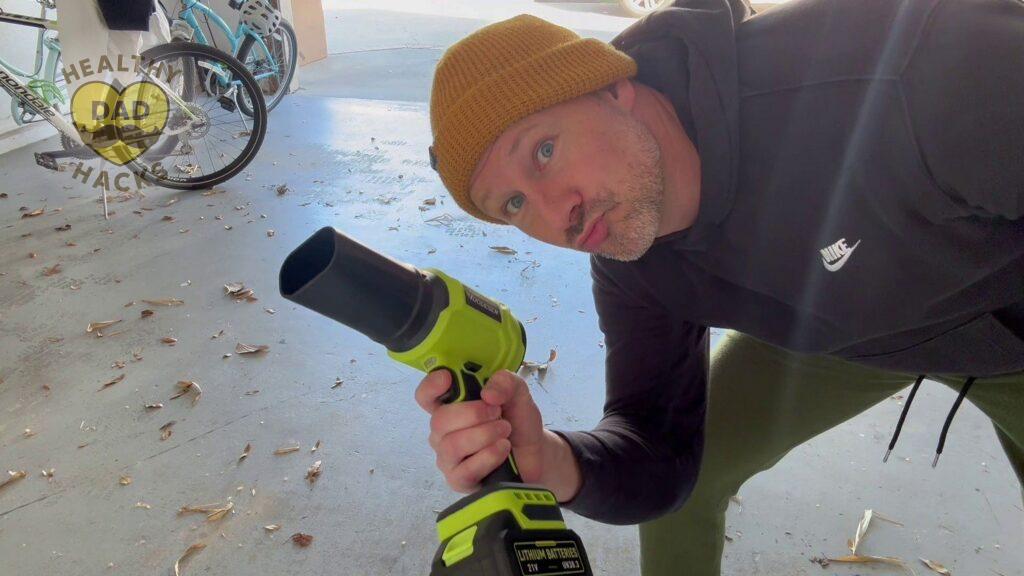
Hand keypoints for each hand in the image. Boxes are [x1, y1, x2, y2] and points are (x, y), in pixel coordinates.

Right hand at [415, 369, 546, 492]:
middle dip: (473, 413)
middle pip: (439, 420)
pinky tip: (503, 449)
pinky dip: (488, 456)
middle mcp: (443, 432)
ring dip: (484, 434)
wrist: (535, 453)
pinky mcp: (460, 481)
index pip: (425, 396)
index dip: (431, 386)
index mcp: (450, 406)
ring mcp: (449, 458)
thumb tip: (488, 394)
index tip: (448, 378)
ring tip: (505, 430)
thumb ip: (505, 383)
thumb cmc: (517, 421)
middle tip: (498, 412)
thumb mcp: (518, 393)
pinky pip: (465, 471)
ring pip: (452, 446)